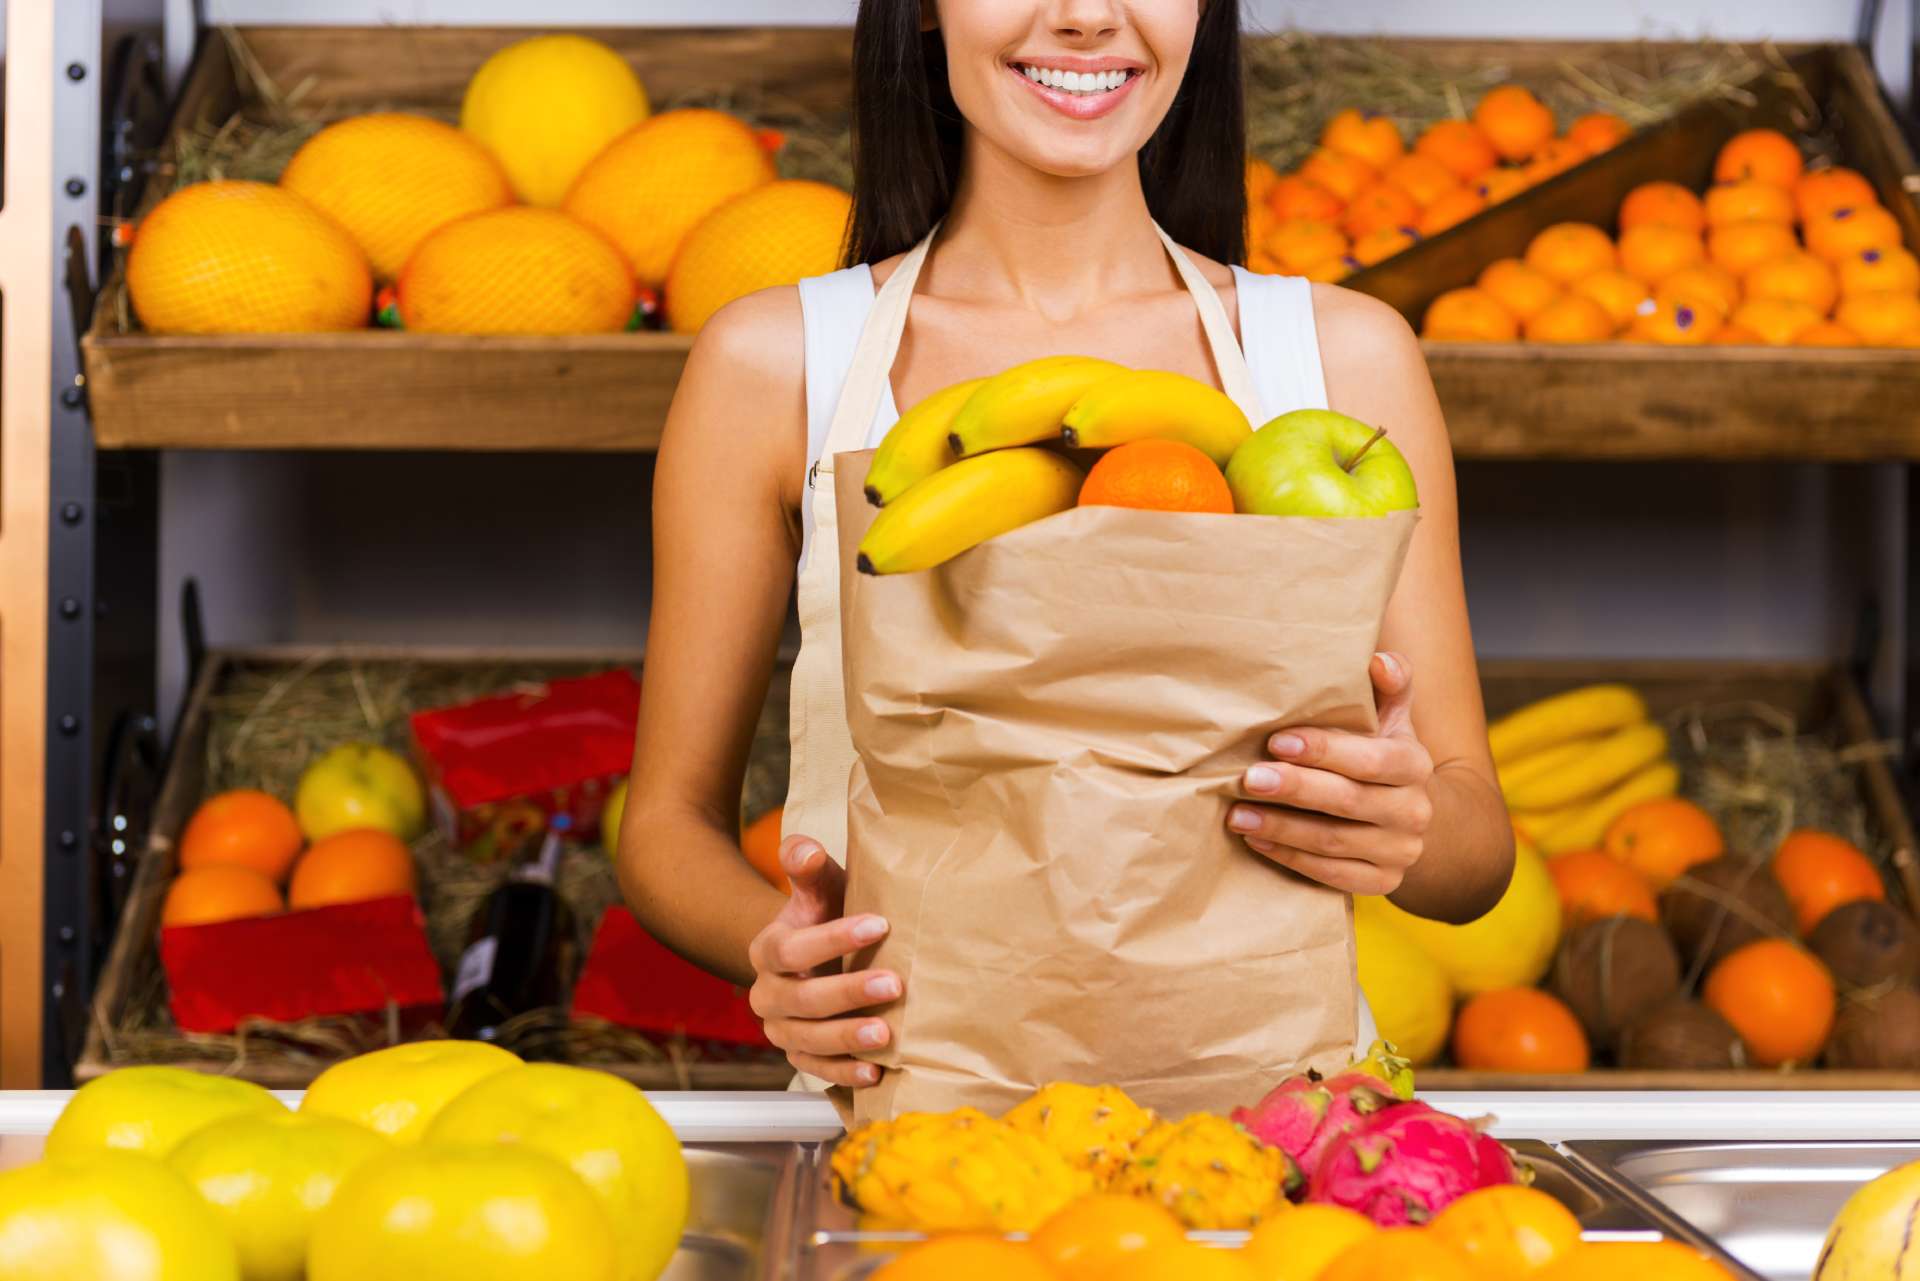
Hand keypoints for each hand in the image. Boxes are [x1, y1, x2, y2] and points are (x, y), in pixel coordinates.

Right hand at [746, 835, 899, 1087]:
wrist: (818, 956)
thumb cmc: (827, 915)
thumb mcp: (819, 888)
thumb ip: (808, 866)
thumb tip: (805, 849)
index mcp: (767, 948)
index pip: (791, 948)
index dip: (833, 939)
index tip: (879, 924)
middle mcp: (767, 992)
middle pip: (800, 999)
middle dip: (847, 992)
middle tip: (893, 984)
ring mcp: (781, 1028)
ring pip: (807, 1039)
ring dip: (846, 1038)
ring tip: (885, 1034)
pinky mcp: (799, 1054)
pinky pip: (815, 1068)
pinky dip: (843, 1073)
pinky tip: (875, 1071)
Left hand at [1227, 651, 1434, 894]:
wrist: (1409, 815)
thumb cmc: (1381, 754)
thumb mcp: (1391, 717)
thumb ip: (1389, 685)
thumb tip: (1378, 660)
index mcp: (1415, 764)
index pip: (1373, 759)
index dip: (1325, 751)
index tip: (1277, 741)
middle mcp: (1415, 811)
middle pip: (1349, 801)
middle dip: (1295, 789)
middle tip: (1249, 779)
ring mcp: (1401, 851)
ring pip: (1335, 842)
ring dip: (1282, 828)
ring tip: (1237, 814)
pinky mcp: (1383, 882)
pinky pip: (1332, 875)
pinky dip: (1291, 858)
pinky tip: (1256, 841)